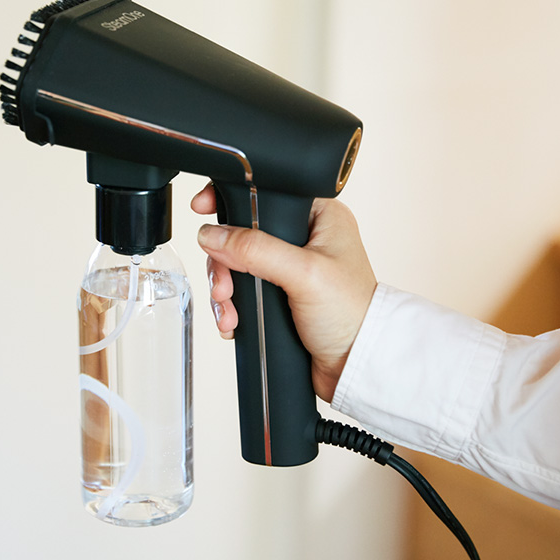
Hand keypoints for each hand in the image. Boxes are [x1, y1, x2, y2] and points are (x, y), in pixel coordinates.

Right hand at [191, 183, 376, 401]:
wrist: (355, 366)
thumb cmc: (353, 315)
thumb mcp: (304, 274)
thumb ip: (256, 250)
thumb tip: (213, 235)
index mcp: (318, 217)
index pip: (265, 193)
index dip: (232, 199)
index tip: (204, 208)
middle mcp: (303, 238)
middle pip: (241, 233)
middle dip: (224, 261)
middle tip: (224, 285)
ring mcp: (288, 269)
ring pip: (236, 264)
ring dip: (225, 288)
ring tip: (229, 310)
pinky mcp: (278, 296)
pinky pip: (241, 291)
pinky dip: (231, 307)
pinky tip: (234, 321)